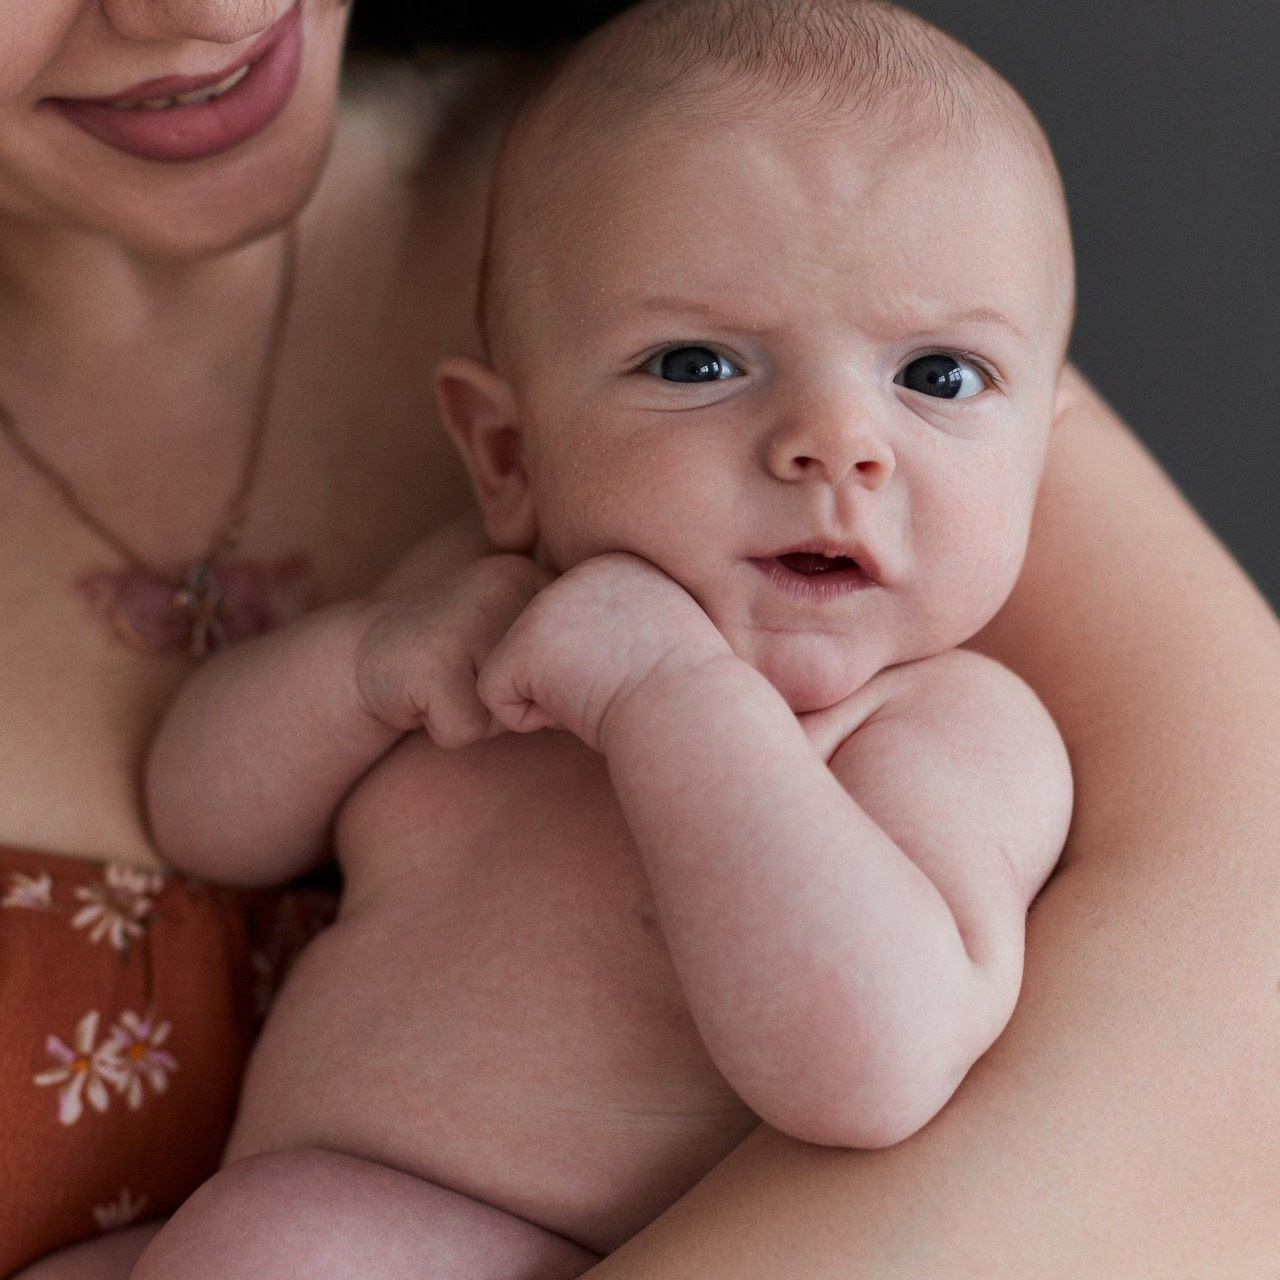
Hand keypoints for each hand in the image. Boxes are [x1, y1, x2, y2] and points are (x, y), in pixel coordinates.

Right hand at [355, 554, 552, 747]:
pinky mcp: (432, 663)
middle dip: (505, 702)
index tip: (489, 659)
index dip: (531, 685)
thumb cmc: (454, 659)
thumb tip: (575, 708)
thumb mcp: (511, 642)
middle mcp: (503, 585)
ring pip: (507, 713)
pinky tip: (423, 695)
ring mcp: (466, 619)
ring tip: (446, 683)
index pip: (567, 663)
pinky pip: (467, 730)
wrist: (366, 652)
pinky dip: (445, 730)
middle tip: (464, 674)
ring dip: (479, 718)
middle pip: (540, 689)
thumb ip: (555, 661)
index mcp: (529, 576)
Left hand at [478, 552, 729, 752]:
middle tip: (627, 688)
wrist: (692, 714)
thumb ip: (627, 625)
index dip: (606, 669)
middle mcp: (578, 570)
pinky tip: (579, 708)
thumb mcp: (667, 639)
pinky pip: (495, 695)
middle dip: (578, 681)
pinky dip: (531, 720)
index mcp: (618, 566)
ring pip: (521, 668)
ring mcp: (547, 602)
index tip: (648, 676)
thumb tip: (591, 646)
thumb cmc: (691, 700)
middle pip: (547, 646)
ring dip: (558, 699)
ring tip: (605, 695)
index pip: (577, 630)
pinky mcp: (523, 640)